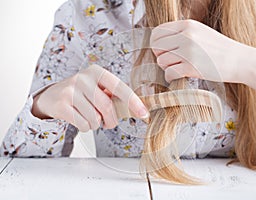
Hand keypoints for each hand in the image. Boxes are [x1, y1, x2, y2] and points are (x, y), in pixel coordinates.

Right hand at [31, 64, 148, 131]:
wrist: (52, 96)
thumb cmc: (82, 94)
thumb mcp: (98, 88)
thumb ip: (114, 96)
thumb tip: (138, 110)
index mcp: (97, 72)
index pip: (119, 87)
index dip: (133, 101)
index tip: (144, 114)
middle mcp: (83, 78)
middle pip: (107, 106)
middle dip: (112, 120)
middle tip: (110, 123)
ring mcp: (70, 90)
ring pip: (94, 118)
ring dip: (96, 124)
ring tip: (91, 119)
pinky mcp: (61, 104)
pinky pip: (82, 124)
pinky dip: (85, 127)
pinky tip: (80, 120)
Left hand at [150, 19, 250, 82]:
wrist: (241, 61)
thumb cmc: (220, 49)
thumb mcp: (201, 32)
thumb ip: (182, 34)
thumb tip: (161, 43)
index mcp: (188, 25)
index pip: (157, 32)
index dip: (156, 44)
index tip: (164, 51)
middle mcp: (186, 35)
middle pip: (156, 47)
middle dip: (160, 56)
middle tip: (170, 62)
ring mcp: (188, 51)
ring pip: (161, 61)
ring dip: (166, 67)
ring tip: (177, 68)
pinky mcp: (191, 67)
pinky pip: (168, 73)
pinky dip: (170, 77)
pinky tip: (177, 77)